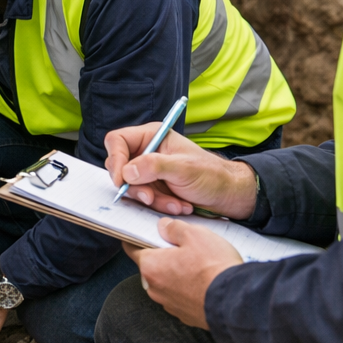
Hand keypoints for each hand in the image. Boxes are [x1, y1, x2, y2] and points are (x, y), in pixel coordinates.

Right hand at [104, 123, 257, 218]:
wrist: (227, 195)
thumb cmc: (212, 175)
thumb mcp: (184, 168)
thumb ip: (154, 166)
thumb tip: (126, 172)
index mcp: (152, 136)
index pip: (117, 141)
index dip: (115, 159)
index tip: (121, 180)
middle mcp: (147, 152)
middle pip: (120, 167)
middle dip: (137, 187)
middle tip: (150, 197)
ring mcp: (149, 171)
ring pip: (131, 187)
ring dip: (152, 200)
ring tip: (175, 203)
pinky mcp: (153, 188)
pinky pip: (142, 199)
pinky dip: (158, 205)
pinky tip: (178, 206)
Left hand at [125, 218, 242, 328]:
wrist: (235, 302)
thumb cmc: (213, 266)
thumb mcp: (194, 235)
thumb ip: (174, 228)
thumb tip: (163, 227)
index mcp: (151, 266)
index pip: (132, 248)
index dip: (137, 238)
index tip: (144, 232)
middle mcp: (154, 289)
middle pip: (152, 266)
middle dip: (163, 256)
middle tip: (182, 247)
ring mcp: (169, 304)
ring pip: (167, 283)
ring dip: (177, 274)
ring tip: (199, 265)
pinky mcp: (185, 316)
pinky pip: (181, 297)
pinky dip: (189, 289)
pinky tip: (204, 282)